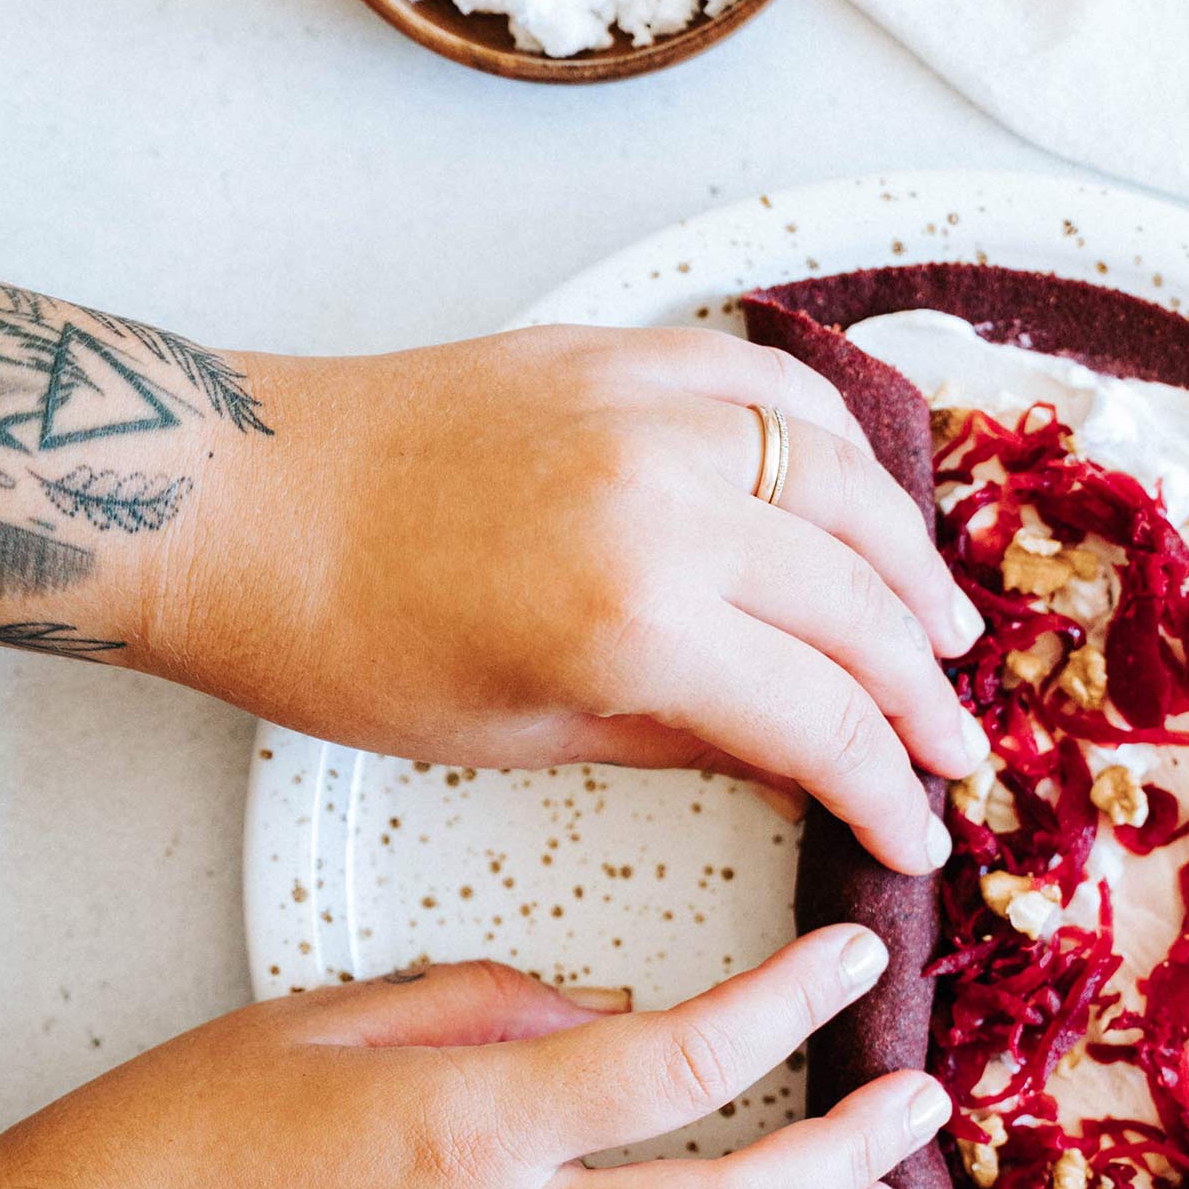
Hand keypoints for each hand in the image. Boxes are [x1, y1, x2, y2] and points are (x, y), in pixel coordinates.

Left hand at [171, 325, 984, 871]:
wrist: (233, 500)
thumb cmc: (345, 643)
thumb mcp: (523, 734)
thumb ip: (691, 741)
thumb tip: (805, 768)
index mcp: (632, 618)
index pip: (822, 718)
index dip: (891, 790)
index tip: (923, 834)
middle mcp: (667, 499)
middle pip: (861, 606)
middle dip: (925, 696)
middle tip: (956, 750)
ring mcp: (652, 408)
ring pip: (846, 486)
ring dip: (911, 568)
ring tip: (944, 632)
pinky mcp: (624, 353)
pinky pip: (778, 391)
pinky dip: (840, 449)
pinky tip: (862, 503)